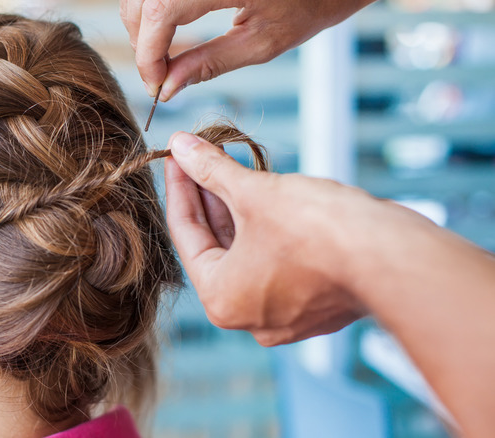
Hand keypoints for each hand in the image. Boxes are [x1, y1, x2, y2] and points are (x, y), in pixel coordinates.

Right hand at [121, 0, 374, 100]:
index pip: (160, 13)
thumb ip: (208, 64)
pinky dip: (155, 7)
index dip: (149, 55)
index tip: (155, 86)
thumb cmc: (313, 1)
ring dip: (144, 24)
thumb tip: (167, 88)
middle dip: (143, 43)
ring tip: (164, 56)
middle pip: (142, 2)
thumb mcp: (262, 42)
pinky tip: (169, 28)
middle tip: (160, 77)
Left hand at [164, 132, 434, 345]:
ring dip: (237, 211)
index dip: (181, 188)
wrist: (395, 258)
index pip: (187, 235)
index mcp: (222, 300)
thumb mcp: (254, 192)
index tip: (177, 155)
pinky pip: (278, 263)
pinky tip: (265, 193)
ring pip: (248, 254)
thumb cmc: (320, 231)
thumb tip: (180, 146)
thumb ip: (212, 170)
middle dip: (209, 198)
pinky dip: (267, 230)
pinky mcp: (316, 305)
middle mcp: (248, 317)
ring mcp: (285, 315)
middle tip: (200, 158)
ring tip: (229, 167)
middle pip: (217, 246)